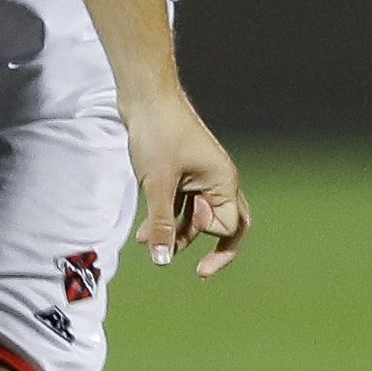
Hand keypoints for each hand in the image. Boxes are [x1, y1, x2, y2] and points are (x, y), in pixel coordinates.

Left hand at [127, 91, 248, 276]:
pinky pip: (183, 205)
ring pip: (198, 217)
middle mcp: (219, 180)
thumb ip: (163, 225)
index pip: (228, 226)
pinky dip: (167, 218)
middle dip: (211, 247)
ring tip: (148, 243)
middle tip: (203, 273)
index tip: (183, 222)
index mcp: (223, 181)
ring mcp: (203, 176)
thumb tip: (163, 261)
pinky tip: (144, 233)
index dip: (204, 232)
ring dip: (176, 232)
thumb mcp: (157, 185)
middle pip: (227, 224)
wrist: (145, 97)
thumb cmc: (158, 134)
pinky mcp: (184, 172)